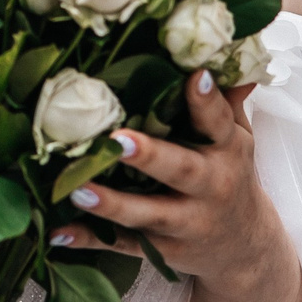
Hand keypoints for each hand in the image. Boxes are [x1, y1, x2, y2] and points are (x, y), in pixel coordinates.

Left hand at [54, 70, 282, 288]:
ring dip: (111, 203)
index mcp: (227, 152)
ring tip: (78, 189)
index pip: (218, 123)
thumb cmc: (230, 177)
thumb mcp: (238, 140)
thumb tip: (228, 52)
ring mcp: (185, 222)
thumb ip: (227, 100)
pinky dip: (89, 240)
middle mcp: (209, 187)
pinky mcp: (162, 249)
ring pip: (147, 214)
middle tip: (118, 140)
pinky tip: (57, 234)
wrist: (244, 248)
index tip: (194, 77)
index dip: (206, 101)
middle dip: (150, 156)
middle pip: (181, 171)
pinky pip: (123, 244)